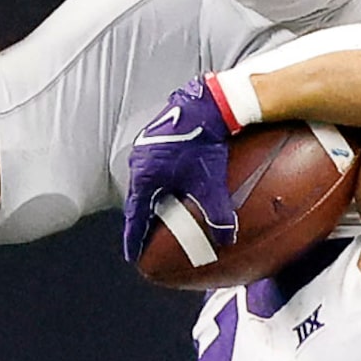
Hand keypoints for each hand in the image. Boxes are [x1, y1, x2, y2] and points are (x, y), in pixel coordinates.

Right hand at [124, 74, 237, 262]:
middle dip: (142, 219)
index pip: (135, 216)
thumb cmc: (203, 142)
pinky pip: (154, 165)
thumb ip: (217, 214)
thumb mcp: (210, 184)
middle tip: (146, 235)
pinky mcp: (157, 136)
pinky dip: (160, 180)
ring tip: (160, 210)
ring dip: (152, 197)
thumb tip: (226, 239)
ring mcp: (146, 146)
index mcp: (145, 177)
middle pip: (137, 199)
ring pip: (145, 181)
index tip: (133, 254)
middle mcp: (139, 162)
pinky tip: (173, 182)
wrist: (208, 106)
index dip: (135, 237)